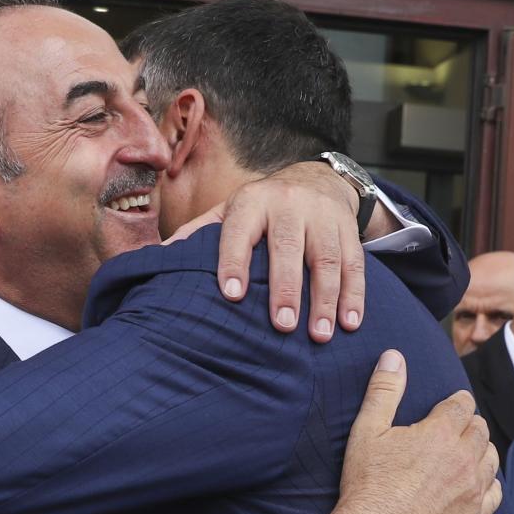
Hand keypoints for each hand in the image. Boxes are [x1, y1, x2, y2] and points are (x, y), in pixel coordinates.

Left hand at [183, 161, 363, 340]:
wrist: (317, 178)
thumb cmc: (262, 209)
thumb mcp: (229, 212)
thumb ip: (198, 233)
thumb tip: (158, 256)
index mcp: (250, 202)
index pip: (239, 233)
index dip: (234, 262)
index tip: (231, 296)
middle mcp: (287, 204)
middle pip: (288, 248)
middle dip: (286, 288)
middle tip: (282, 325)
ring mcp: (321, 215)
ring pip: (326, 258)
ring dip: (326, 299)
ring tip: (320, 335)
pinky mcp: (347, 228)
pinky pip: (355, 263)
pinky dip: (354, 295)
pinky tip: (351, 323)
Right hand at [312, 350, 500, 513]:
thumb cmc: (366, 485)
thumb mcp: (366, 432)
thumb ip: (384, 391)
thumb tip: (394, 356)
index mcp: (440, 433)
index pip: (462, 405)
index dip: (455, 404)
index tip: (448, 407)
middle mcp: (465, 458)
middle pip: (480, 429)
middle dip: (468, 426)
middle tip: (451, 432)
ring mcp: (473, 490)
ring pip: (491, 458)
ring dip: (480, 452)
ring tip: (463, 456)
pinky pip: (495, 494)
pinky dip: (489, 485)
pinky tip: (476, 485)